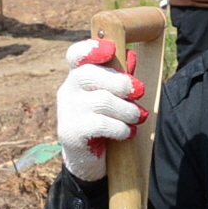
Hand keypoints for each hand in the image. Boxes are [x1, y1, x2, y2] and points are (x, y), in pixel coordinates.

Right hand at [56, 37, 146, 181]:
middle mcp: (67, 91)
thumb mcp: (115, 97)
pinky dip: (120, 128)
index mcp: (78, 77)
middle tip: (140, 92)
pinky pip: (100, 124)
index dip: (90, 48)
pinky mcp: (70, 133)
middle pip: (89, 74)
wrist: (89, 160)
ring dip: (127, 110)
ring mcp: (66, 111)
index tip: (111, 49)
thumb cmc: (106, 121)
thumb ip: (121, 77)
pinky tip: (128, 133)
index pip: (75, 56)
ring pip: (101, 100)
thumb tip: (130, 54)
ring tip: (138, 117)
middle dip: (121, 82)